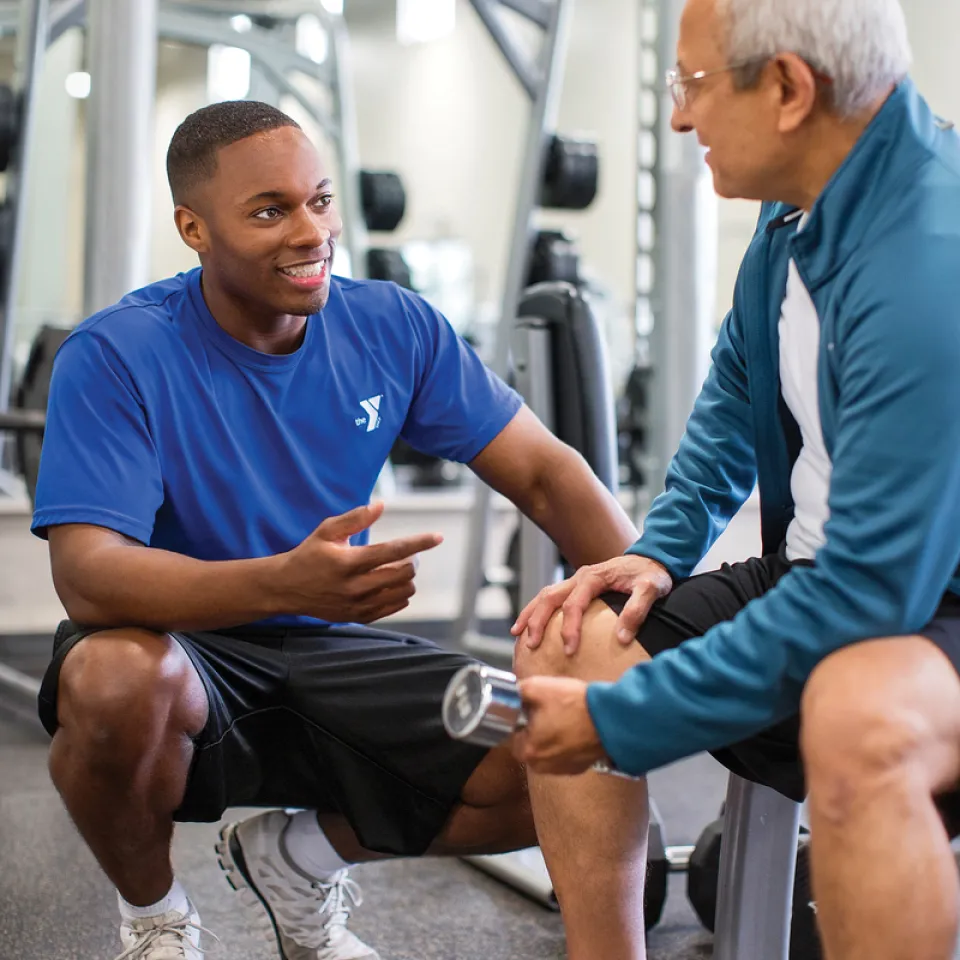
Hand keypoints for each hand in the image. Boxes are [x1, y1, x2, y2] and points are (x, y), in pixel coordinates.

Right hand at [278, 501, 442, 621]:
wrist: (287, 589)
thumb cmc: (309, 554)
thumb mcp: (327, 531)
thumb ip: (355, 518)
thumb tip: (381, 505)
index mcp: (349, 562)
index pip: (393, 551)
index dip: (419, 543)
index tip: (437, 537)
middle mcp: (356, 587)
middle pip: (404, 574)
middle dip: (413, 559)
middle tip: (407, 553)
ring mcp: (358, 605)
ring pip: (404, 592)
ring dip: (408, 577)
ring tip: (398, 567)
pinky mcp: (359, 616)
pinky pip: (394, 607)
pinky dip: (400, 594)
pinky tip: (391, 583)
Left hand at [510, 677, 606, 774]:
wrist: (611, 718)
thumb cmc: (574, 704)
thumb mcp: (538, 687)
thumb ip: (517, 691)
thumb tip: (510, 694)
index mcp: (528, 751)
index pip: (513, 736)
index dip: (521, 719)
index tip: (533, 709)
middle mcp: (542, 766)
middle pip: (530, 744)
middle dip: (537, 729)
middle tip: (551, 711)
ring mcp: (562, 770)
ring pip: (548, 750)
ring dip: (552, 737)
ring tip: (566, 718)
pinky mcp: (578, 768)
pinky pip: (564, 754)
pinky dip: (567, 743)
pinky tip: (576, 728)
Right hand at [511, 555, 671, 655]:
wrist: (653, 559)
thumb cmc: (652, 574)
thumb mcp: (651, 589)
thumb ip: (637, 611)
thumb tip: (621, 638)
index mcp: (594, 577)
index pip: (574, 604)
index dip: (569, 628)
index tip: (569, 650)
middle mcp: (580, 576)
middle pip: (549, 597)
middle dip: (537, 621)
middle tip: (533, 644)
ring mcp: (576, 580)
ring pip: (545, 595)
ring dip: (530, 614)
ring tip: (518, 635)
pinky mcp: (577, 587)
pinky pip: (551, 597)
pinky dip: (537, 610)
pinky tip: (531, 626)